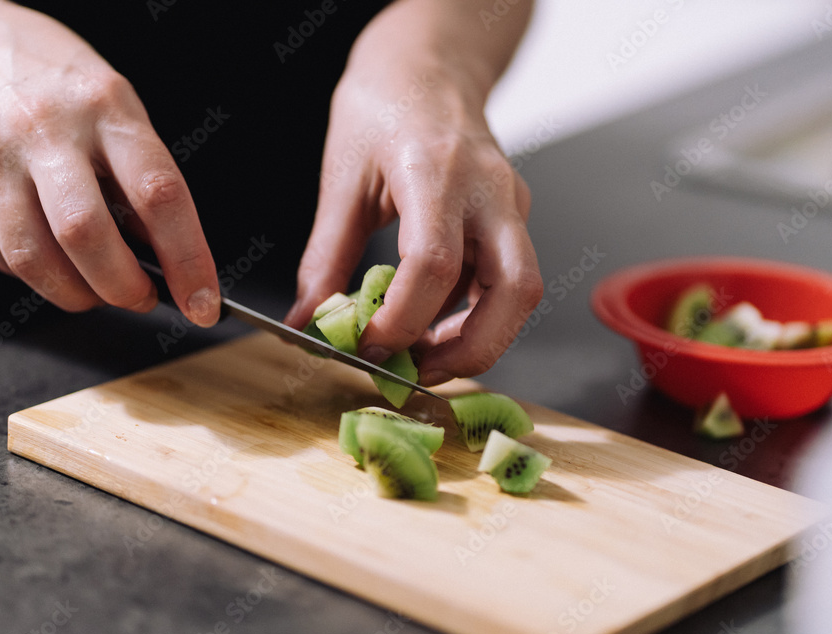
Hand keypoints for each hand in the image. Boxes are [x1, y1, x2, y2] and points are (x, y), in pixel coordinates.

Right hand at [0, 1, 219, 324]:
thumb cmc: (59, 83)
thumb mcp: (119, 110)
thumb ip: (141, 180)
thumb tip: (165, 256)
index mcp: (105, 106)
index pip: (159, 195)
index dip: (188, 259)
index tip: (203, 301)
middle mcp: (44, 127)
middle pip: (87, 236)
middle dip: (123, 288)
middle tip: (141, 297)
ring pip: (35, 259)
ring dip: (78, 294)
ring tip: (98, 288)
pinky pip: (0, 256)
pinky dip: (36, 275)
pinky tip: (52, 257)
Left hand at [285, 0, 541, 385]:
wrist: (432, 64)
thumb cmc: (384, 105)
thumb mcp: (343, 177)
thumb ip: (326, 256)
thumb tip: (308, 320)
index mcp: (435, 171)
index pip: (433, 263)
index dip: (402, 319)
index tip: (367, 346)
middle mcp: (489, 190)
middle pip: (514, 290)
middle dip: (472, 349)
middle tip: (420, 372)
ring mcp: (511, 203)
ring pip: (522, 291)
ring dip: (479, 338)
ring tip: (424, 353)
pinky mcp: (514, 216)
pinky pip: (507, 279)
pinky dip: (475, 312)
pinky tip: (436, 318)